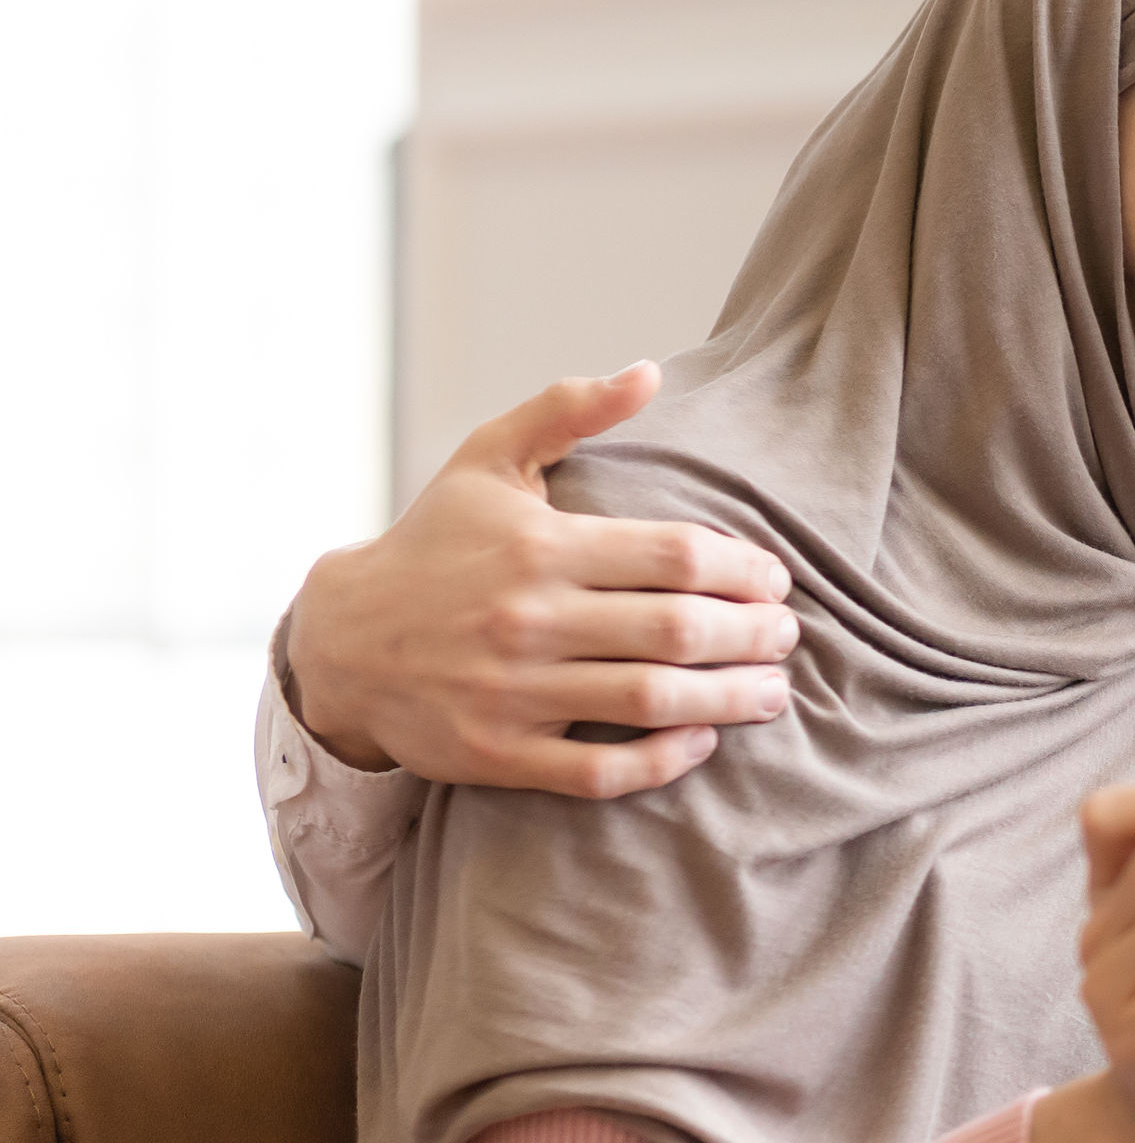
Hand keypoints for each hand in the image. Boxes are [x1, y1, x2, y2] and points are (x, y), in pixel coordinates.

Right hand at [287, 362, 800, 795]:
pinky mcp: (495, 754)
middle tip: (787, 635)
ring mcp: (511, 692)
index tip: (775, 579)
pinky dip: (662, 761)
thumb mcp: (486, 461)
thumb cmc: (432, 543)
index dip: (743, 569)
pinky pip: (599, 770)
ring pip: (650, 701)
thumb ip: (565, 411)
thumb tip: (648, 371)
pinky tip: (702, 740)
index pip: (675, 555)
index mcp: (539, 547)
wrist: (339, 639)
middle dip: (752, 635)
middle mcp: (528, 619)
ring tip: (771, 690)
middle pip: (677, 630)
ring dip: (729, 698)